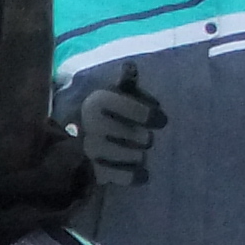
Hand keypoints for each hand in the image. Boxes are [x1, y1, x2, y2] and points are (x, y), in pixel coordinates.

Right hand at [74, 64, 163, 185]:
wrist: (82, 141)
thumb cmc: (108, 113)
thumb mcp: (115, 94)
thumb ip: (126, 84)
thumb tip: (130, 68)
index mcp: (96, 102)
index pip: (126, 107)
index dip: (146, 114)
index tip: (162, 121)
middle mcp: (90, 125)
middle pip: (132, 135)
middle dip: (143, 138)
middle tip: (146, 139)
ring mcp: (91, 150)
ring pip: (128, 156)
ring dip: (138, 156)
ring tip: (140, 153)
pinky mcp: (93, 172)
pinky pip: (119, 176)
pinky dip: (133, 176)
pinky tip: (143, 174)